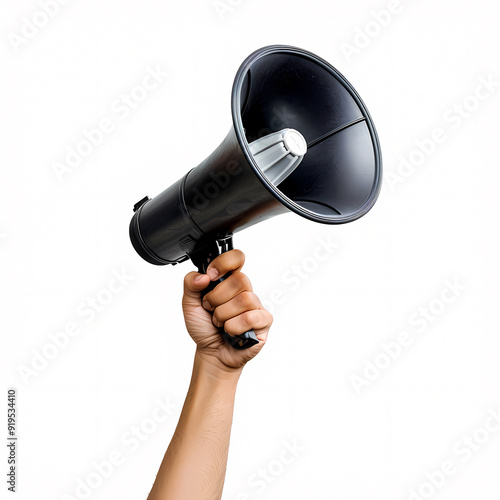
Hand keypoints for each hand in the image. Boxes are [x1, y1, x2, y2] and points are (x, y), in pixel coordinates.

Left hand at [182, 249, 272, 373]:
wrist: (211, 353)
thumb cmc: (205, 327)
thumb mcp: (190, 304)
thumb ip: (190, 284)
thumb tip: (203, 276)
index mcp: (228, 280)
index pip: (236, 258)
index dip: (224, 263)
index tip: (211, 276)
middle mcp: (244, 290)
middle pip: (240, 280)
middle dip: (217, 298)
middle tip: (211, 309)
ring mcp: (256, 305)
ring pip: (244, 299)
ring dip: (224, 315)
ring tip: (220, 323)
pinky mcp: (264, 321)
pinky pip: (250, 317)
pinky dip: (234, 327)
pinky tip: (231, 331)